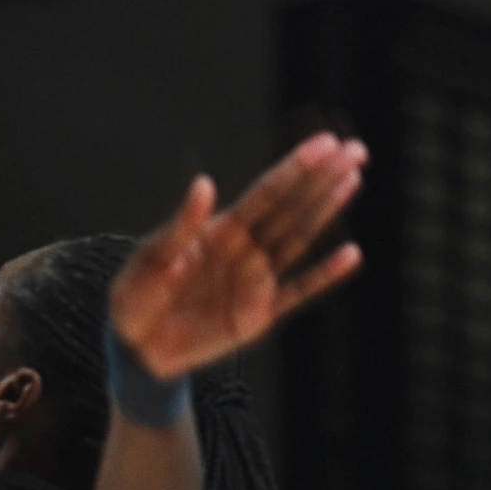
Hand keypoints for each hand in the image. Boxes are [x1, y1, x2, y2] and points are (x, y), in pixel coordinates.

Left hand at [110, 132, 367, 378]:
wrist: (134, 346)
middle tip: (356, 150)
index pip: (265, 193)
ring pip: (298, 240)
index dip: (295, 168)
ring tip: (353, 181)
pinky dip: (323, 277)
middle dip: (322, 179)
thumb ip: (181, 226)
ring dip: (325, 212)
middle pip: (290, 208)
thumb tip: (204, 185)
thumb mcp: (151, 257)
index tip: (325, 143)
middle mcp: (244, 249)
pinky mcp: (258, 316)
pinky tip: (350, 255)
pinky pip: (297, 293)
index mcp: (220, 230)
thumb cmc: (137, 294)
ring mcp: (254, 281)